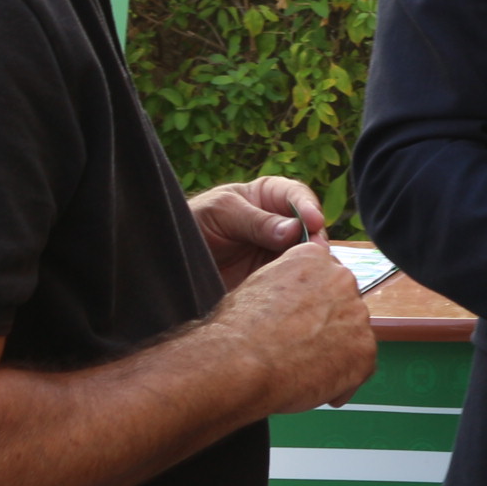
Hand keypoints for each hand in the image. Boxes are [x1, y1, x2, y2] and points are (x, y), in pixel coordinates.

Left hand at [188, 176, 327, 287]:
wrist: (170, 259)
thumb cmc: (194, 222)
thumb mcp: (222, 212)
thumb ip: (257, 221)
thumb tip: (295, 229)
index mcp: (269, 197)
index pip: (297, 197)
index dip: (309, 208)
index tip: (314, 222)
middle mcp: (280, 224)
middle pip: (310, 229)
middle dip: (315, 239)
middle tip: (316, 252)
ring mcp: (277, 252)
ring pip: (306, 257)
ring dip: (310, 264)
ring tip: (311, 273)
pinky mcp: (272, 279)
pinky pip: (291, 280)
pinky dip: (298, 284)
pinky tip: (297, 288)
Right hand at [209, 241, 377, 413]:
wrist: (239, 364)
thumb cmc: (236, 330)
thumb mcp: (256, 285)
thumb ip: (284, 283)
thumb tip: (290, 295)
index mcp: (314, 258)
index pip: (324, 275)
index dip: (311, 302)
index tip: (299, 319)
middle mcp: (342, 280)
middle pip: (342, 304)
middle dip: (326, 325)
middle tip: (300, 347)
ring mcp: (357, 315)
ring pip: (352, 336)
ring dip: (334, 352)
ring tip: (301, 370)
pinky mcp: (364, 350)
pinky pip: (358, 367)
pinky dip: (341, 380)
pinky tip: (313, 387)